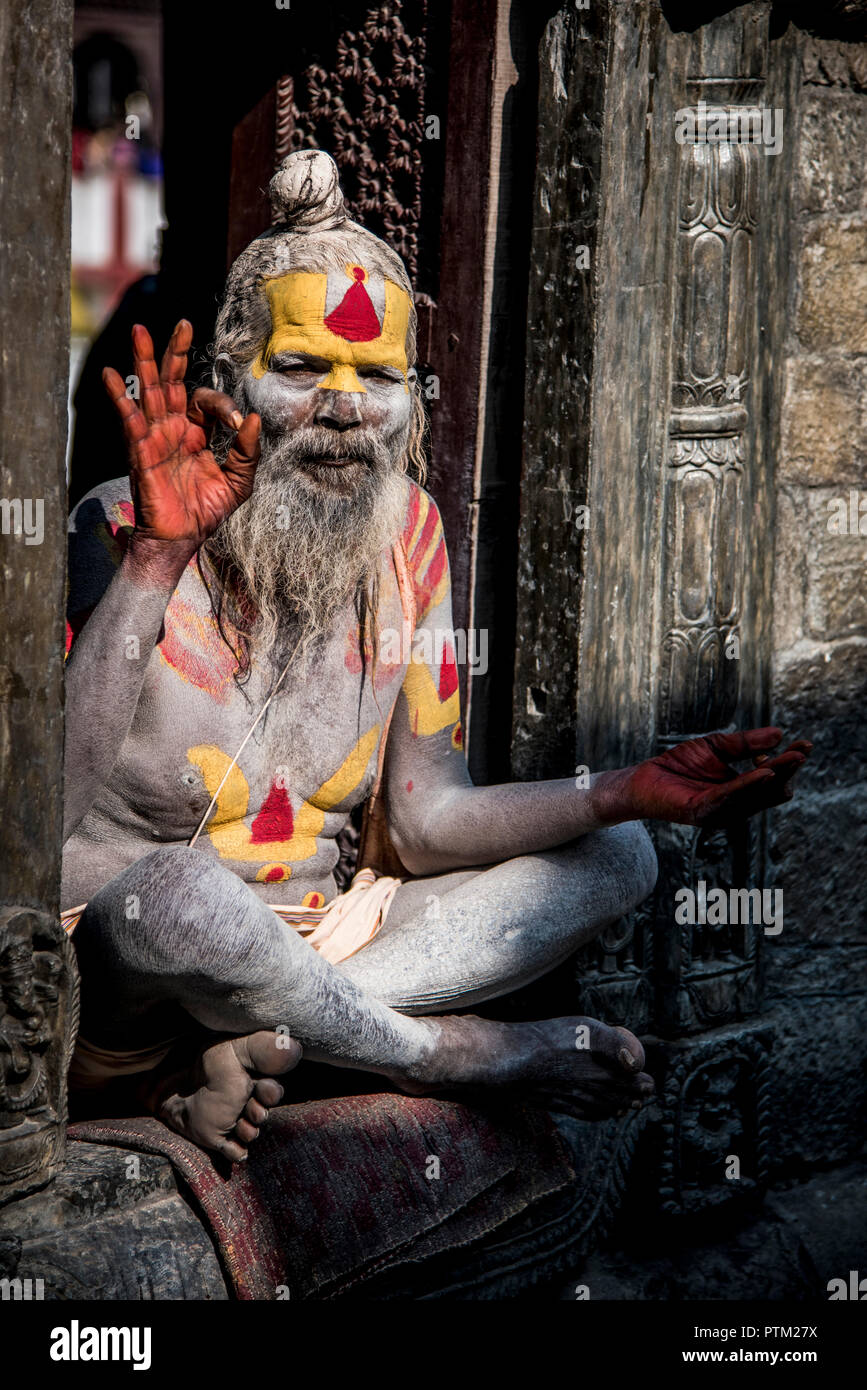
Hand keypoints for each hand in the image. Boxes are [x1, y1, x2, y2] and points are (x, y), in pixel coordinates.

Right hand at [103, 320, 259, 553]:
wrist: (182, 538)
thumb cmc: (206, 511)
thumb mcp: (239, 481)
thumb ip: (248, 451)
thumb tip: (254, 418)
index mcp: (195, 433)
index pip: (205, 402)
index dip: (224, 407)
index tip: (238, 425)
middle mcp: (173, 429)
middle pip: (172, 382)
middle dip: (175, 352)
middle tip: (183, 324)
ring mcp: (155, 437)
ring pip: (149, 391)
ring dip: (144, 361)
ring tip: (139, 331)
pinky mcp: (141, 451)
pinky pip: (130, 420)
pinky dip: (120, 397)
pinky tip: (111, 375)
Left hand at [604, 728, 811, 829]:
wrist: (642, 779)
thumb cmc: (679, 765)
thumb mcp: (717, 747)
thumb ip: (745, 743)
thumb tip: (779, 734)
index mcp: (742, 792)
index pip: (775, 780)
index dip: (790, 763)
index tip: (805, 744)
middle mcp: (736, 806)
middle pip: (773, 790)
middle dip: (788, 769)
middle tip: (802, 750)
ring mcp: (721, 811)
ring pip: (757, 794)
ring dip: (775, 775)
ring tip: (793, 757)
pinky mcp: (703, 810)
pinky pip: (731, 795)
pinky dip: (749, 784)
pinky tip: (764, 771)